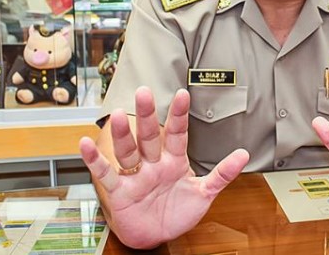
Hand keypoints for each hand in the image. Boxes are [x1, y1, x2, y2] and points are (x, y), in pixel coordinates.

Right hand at [79, 87, 248, 248]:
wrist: (157, 236)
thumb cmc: (178, 211)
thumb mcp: (204, 193)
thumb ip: (222, 174)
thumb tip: (244, 154)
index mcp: (174, 161)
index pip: (177, 134)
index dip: (179, 115)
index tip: (183, 94)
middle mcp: (153, 164)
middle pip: (149, 136)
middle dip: (147, 116)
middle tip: (144, 92)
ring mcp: (135, 176)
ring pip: (128, 151)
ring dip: (122, 135)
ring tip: (117, 115)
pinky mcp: (120, 192)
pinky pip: (105, 175)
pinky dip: (94, 161)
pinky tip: (84, 144)